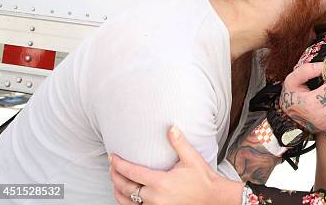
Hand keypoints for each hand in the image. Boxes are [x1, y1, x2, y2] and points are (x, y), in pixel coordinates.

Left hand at [109, 126, 243, 204]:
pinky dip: (126, 202)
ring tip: (115, 179)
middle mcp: (155, 198)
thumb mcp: (192, 158)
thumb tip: (171, 127)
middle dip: (115, 175)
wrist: (213, 199)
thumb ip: (179, 143)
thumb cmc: (203, 179)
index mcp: (161, 183)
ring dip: (117, 190)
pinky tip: (125, 195)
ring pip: (126, 202)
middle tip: (112, 165)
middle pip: (125, 187)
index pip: (132, 173)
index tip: (113, 157)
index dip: (119, 164)